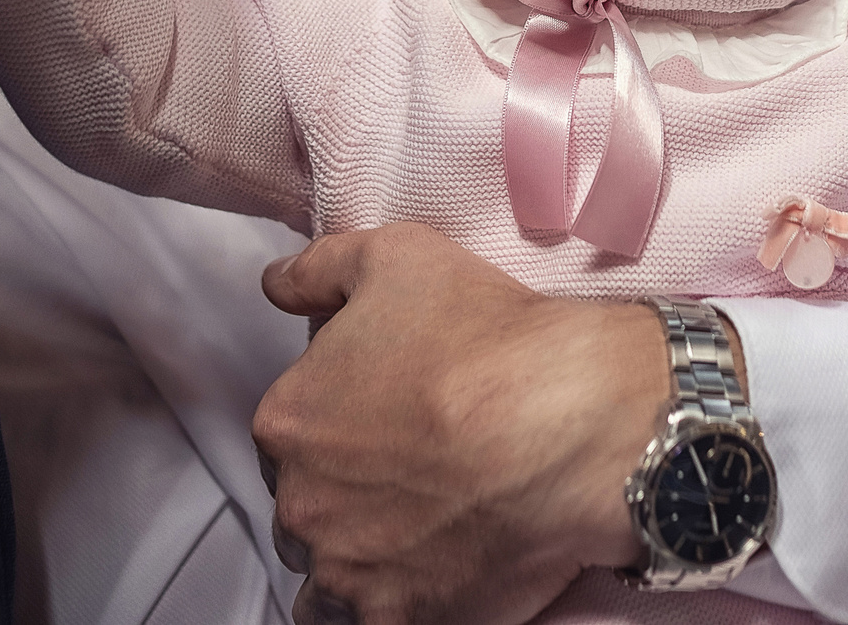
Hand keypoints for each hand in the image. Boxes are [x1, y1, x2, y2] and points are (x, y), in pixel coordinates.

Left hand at [253, 223, 667, 624]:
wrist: (570, 422)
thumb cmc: (486, 337)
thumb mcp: (397, 259)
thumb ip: (320, 269)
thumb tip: (277, 284)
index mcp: (288, 422)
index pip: (287, 434)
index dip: (333, 424)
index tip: (380, 419)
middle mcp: (302, 504)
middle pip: (305, 508)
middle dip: (342, 494)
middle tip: (409, 473)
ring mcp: (349, 570)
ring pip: (329, 579)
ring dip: (357, 560)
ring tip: (416, 534)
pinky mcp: (401, 618)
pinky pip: (372, 624)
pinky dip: (395, 605)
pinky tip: (435, 576)